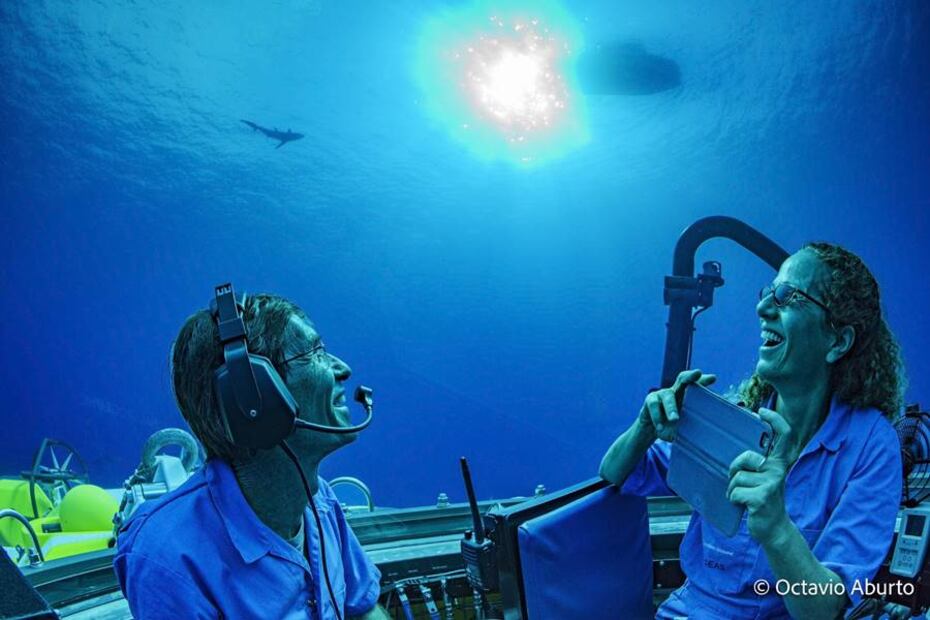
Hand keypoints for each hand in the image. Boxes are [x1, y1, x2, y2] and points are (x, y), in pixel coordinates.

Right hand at [637, 369, 715, 441]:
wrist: (651, 429)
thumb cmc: (672, 426)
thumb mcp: (685, 425)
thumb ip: (694, 424)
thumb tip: (709, 433)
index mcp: (687, 396)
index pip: (696, 385)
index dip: (704, 380)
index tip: (713, 378)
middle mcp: (675, 391)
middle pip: (683, 378)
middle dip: (690, 376)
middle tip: (697, 373)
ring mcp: (662, 394)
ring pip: (668, 396)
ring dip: (671, 408)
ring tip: (675, 419)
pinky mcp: (650, 401)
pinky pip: (654, 406)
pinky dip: (657, 417)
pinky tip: (660, 428)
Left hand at [726, 407, 794, 542]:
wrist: (773, 528)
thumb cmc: (761, 499)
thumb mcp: (761, 478)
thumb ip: (754, 463)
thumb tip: (736, 451)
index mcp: (777, 463)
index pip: (784, 436)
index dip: (775, 420)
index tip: (761, 411)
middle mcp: (777, 470)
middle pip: (746, 456)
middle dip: (734, 469)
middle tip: (739, 482)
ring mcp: (771, 483)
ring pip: (736, 477)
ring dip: (733, 489)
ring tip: (744, 497)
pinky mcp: (762, 497)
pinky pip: (735, 492)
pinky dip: (733, 500)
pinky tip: (744, 506)